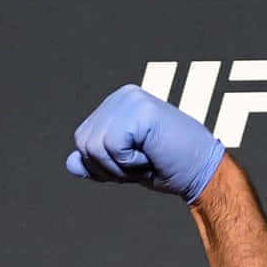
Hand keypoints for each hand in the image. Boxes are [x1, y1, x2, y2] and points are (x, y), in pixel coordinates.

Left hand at [65, 84, 224, 204]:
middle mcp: (122, 96)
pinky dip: (128, 161)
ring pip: (94, 146)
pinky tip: (150, 153)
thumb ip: (94, 162)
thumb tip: (70, 162)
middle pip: (84, 143)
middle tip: (139, 161)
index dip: (100, 164)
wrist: (196, 171)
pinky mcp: (140, 109)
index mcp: (116, 105)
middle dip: (106, 166)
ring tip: (144, 157)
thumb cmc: (163, 166)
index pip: (82, 140)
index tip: (130, 161)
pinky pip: (112, 147)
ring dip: (118, 166)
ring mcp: (131, 99)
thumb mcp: (120, 166)